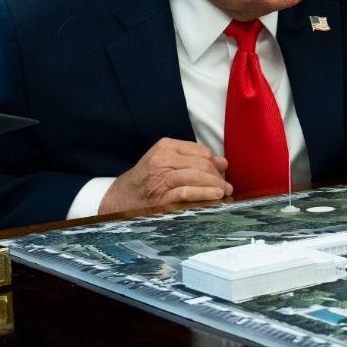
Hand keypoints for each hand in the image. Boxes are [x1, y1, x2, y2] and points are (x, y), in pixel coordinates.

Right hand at [100, 138, 232, 213]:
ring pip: (196, 176)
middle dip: (217, 176)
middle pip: (201, 164)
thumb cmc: (147, 180)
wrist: (120, 199)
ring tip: (224, 192)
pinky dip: (204, 194)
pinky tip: (214, 197)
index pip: (201, 152)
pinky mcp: (161, 196)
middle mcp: (162, 160)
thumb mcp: (166, 161)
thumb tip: (222, 162)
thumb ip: (193, 159)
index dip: (214, 163)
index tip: (221, 172)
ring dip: (215, 185)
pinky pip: (187, 192)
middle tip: (227, 186)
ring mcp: (160, 178)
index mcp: (165, 147)